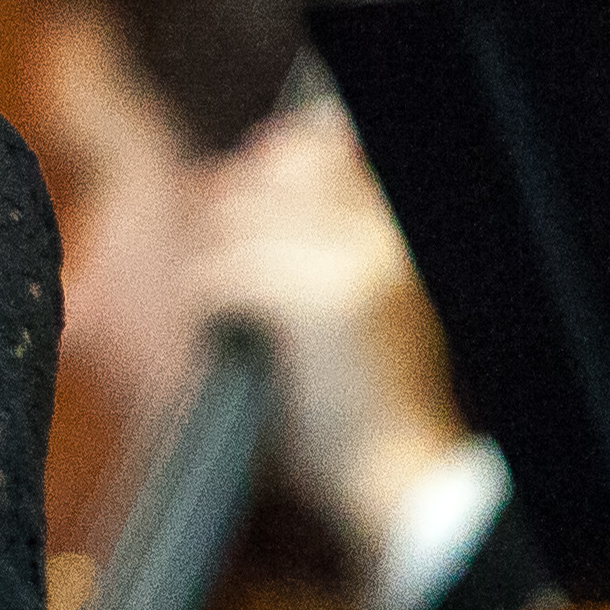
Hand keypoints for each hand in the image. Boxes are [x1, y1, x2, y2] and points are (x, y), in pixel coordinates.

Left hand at [192, 107, 470, 558]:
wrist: (392, 467)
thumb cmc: (363, 386)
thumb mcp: (352, 290)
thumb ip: (310, 224)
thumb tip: (244, 160)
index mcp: (398, 226)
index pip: (326, 143)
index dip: (280, 152)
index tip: (254, 172)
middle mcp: (386, 233)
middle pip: (276, 173)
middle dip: (233, 206)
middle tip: (226, 257)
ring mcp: (357, 264)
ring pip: (242, 224)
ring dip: (216, 262)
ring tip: (229, 306)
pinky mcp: (321, 303)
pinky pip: (229, 275)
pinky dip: (212, 305)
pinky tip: (227, 334)